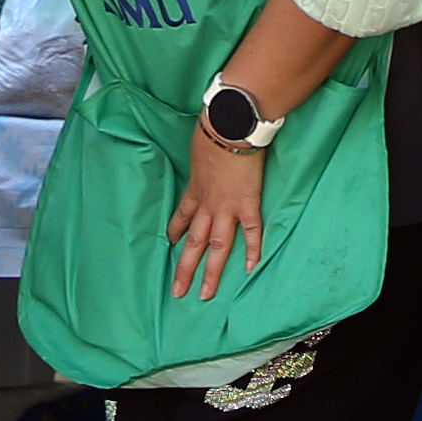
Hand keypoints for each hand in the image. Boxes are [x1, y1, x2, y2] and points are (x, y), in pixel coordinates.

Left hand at [168, 121, 268, 298]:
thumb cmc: (212, 129)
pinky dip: (252, 250)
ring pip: (217, 247)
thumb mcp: (198, 147)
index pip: (182, 216)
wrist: (229, 126)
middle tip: (177, 291)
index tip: (169, 244)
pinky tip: (251, 268)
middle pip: (194, 242)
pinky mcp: (248, 204)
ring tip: (205, 294)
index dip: (175, 231)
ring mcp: (227, 208)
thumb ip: (202, 160)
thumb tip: (205, 156)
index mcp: (195, 189)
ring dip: (211, 272)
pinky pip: (251, 232)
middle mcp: (208, 205)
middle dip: (185, 268)